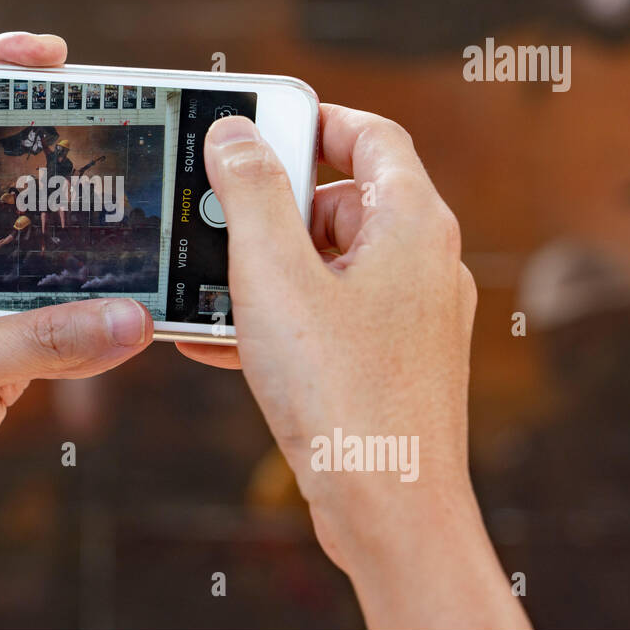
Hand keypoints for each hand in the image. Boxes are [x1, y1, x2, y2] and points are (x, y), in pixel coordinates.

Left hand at [0, 32, 152, 616]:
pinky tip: (143, 298)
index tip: (50, 56)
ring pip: (47, 260)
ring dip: (95, 245)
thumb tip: (130, 320)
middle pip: (11, 187)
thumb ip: (34, 340)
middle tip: (135, 128)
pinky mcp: (1, 357)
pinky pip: (63, 325)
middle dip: (67, 158)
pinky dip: (102, 315)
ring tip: (155, 211)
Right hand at [181, 106, 528, 628]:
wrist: (387, 510)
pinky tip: (221, 341)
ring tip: (208, 289)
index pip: (372, 135)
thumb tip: (235, 133)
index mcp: (412, 225)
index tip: (258, 125)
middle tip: (217, 217)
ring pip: (328, 265)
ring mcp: (409, 317)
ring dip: (264, 271)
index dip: (313, 120)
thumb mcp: (276, 277)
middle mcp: (422, 264)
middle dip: (272, 209)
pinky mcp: (389, 363)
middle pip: (342, 200)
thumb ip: (252, 194)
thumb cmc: (343, 395)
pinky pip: (327, 317)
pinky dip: (278, 317)